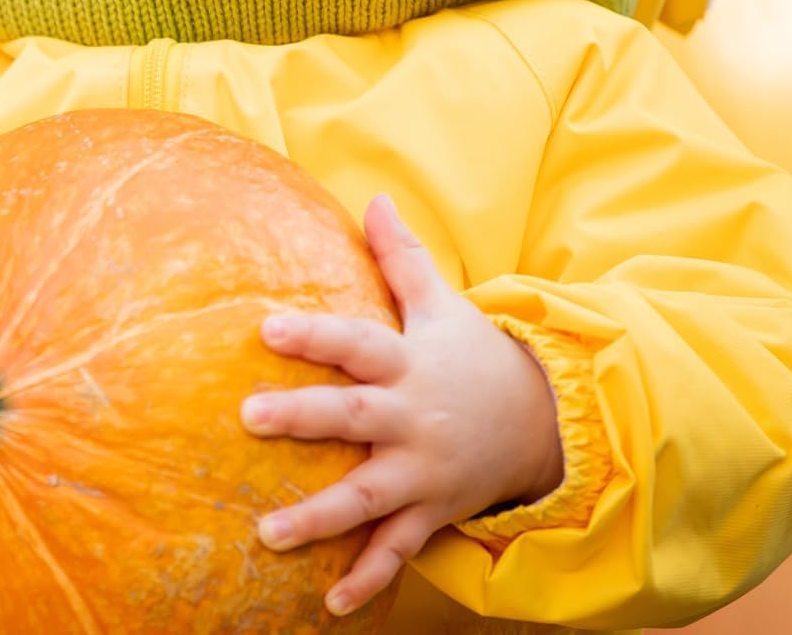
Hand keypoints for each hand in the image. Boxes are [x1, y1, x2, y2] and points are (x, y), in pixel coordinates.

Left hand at [239, 192, 563, 617]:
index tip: (265, 328)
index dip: (314, 335)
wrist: (543, 423)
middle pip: (353, 417)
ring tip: (267, 532)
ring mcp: (423, 472)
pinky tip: (331, 603)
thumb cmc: (472, 355)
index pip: (356, 343)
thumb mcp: (443, 304)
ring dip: (320, 517)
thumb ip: (403, 256)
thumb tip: (373, 197)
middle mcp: (413, 419)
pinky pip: (399, 550)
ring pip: (368, 497)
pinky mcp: (432, 512)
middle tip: (248, 417)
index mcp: (409, 363)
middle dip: (303, 419)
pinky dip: (369, 578)